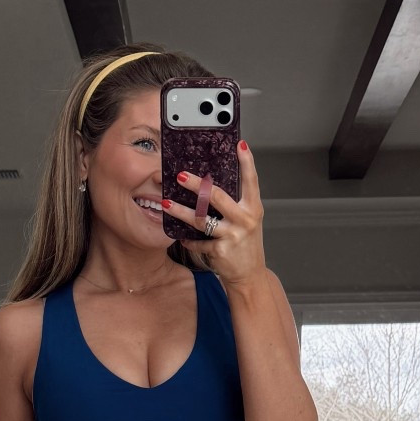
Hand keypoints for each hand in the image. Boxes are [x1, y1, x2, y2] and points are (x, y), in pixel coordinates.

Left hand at [161, 140, 265, 285]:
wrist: (249, 276)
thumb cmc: (245, 244)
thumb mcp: (247, 220)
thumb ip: (236, 203)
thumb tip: (211, 183)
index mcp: (253, 208)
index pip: (251, 181)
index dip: (247, 162)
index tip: (239, 145)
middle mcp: (246, 219)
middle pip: (217, 196)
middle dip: (196, 185)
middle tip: (180, 175)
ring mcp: (233, 236)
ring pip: (201, 220)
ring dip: (181, 211)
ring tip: (166, 203)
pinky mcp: (220, 251)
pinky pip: (198, 241)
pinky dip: (188, 240)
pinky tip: (181, 236)